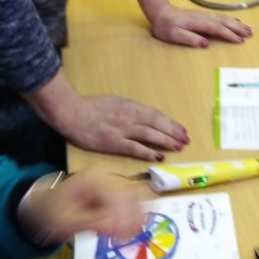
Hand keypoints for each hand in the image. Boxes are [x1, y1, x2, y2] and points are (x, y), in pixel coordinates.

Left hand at [17, 168, 145, 246]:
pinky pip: (130, 202)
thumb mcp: (66, 220)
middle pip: (129, 194)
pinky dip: (132, 216)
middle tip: (129, 239)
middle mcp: (104, 176)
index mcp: (91, 178)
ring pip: (133, 198)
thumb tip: (114, 228)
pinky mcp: (113, 192)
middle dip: (132, 217)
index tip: (123, 237)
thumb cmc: (52, 212)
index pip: (115, 194)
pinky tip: (128, 231)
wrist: (44, 206)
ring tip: (128, 237)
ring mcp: (110, 182)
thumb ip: (90, 223)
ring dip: (134, 218)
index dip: (123, 215)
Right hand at [24, 70, 189, 161]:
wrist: (72, 113)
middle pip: (157, 124)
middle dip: (174, 132)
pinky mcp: (114, 142)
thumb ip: (130, 110)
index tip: (182, 129)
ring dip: (166, 141)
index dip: (171, 123)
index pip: (156, 115)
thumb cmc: (91, 107)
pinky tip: (160, 156)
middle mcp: (130, 116)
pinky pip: (135, 148)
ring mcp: (123, 130)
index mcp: (131, 105)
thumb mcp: (115, 102)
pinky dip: (149, 152)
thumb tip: (145, 117)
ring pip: (150, 135)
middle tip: (186, 139)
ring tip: (179, 146)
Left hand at [149, 3, 251, 48]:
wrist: (160, 12)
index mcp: (199, 23)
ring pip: (224, 19)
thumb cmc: (165, 26)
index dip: (230, 35)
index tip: (240, 41)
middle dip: (238, 28)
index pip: (218, 29)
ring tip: (248, 29)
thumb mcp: (174, 35)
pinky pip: (220, 17)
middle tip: (250, 34)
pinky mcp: (203, 15)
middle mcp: (204, 17)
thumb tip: (206, 44)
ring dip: (236, 23)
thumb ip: (190, 39)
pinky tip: (235, 21)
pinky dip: (230, 20)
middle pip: (224, 22)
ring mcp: (204, 15)